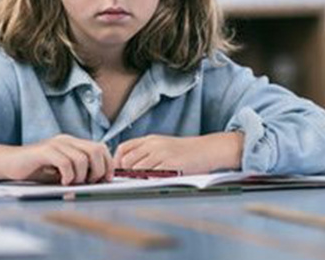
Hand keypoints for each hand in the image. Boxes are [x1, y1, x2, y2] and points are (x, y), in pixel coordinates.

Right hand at [0, 135, 112, 185]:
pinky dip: (68, 175)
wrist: (8, 163)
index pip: (100, 147)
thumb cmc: (35, 169)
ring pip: (82, 158)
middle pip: (96, 150)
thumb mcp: (61, 170)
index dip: (108, 164)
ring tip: (72, 184)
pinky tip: (62, 182)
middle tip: (89, 183)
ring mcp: (55, 144)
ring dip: (81, 176)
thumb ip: (77, 171)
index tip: (106, 179)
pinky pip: (66, 162)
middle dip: (98, 170)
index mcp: (72, 143)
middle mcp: (66, 140)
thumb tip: (98, 182)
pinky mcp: (44, 151)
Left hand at [114, 132, 243, 175]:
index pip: (123, 148)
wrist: (207, 149)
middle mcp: (153, 144)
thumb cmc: (186, 151)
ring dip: (136, 179)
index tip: (118, 172)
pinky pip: (152, 175)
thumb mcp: (164, 145)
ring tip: (141, 183)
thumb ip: (147, 152)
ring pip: (137, 169)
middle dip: (125, 173)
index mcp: (150, 139)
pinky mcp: (170, 163)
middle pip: (127, 160)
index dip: (117, 161)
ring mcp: (162, 153)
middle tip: (128, 182)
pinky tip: (152, 183)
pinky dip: (148, 181)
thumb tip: (128, 167)